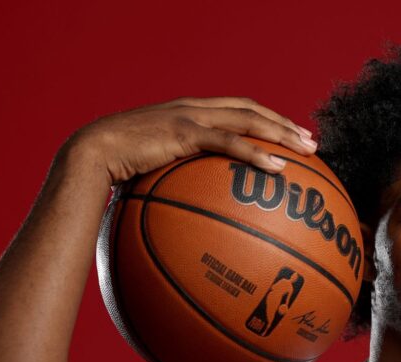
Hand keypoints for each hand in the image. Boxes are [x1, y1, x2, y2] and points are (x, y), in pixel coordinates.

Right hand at [61, 96, 317, 185]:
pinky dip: (257, 153)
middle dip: (283, 124)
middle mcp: (193, 109)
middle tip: (310, 141)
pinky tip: (278, 168)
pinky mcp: (184, 132)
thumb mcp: (151, 171)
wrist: (89, 154)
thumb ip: (174, 181)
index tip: (290, 135)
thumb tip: (189, 213)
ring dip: (281, 133)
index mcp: (188, 113)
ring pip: (248, 119)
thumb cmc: (115, 170)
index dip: (266, 119)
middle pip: (250, 109)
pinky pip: (230, 142)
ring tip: (306, 151)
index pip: (237, 109)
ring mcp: (190, 117)